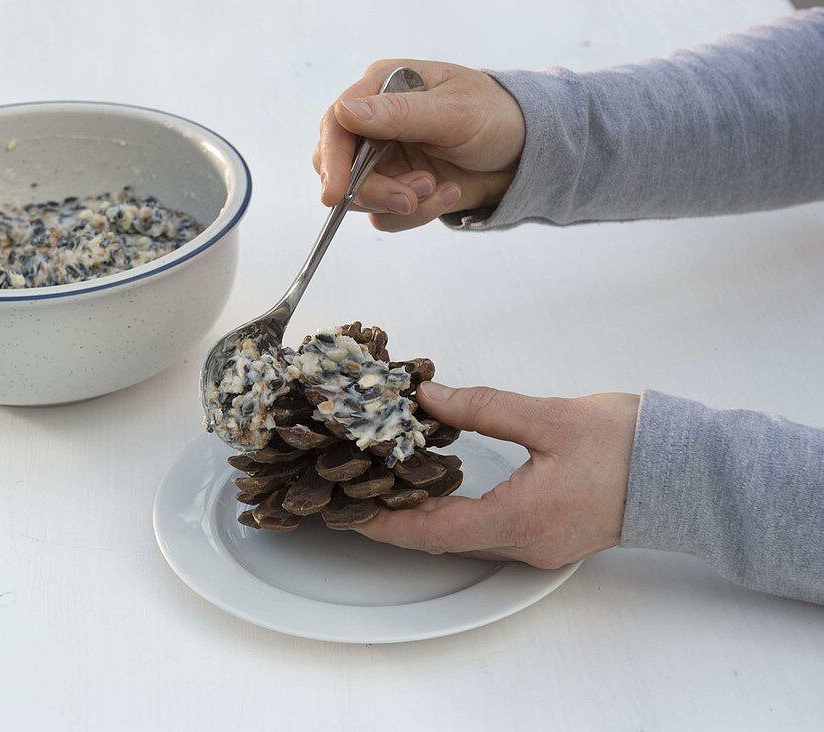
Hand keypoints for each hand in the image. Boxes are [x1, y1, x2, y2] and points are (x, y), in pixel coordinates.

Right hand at [313, 59, 524, 231]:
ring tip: (439, 187)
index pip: (337, 125)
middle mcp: (375, 124)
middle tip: (410, 199)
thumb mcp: (453, 111)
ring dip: (402, 203)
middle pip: (339, 167)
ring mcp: (384, 159)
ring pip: (362, 198)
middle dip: (374, 190)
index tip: (337, 194)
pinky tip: (447, 193)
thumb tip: (345, 112)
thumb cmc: (495, 114)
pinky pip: (386, 216)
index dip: (332, 160)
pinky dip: (418, 214)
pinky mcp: (397, 188)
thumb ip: (399, 113)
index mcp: (381, 88)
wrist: (524, 152)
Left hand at [356, 383, 638, 568]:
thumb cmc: (629, 445)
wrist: (688, 471)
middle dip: (397, 521)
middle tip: (357, 495)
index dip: (387, 523)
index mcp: (521, 519)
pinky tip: (441, 493)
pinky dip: (456, 517)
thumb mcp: (551, 417)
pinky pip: (490, 534)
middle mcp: (526, 544)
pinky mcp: (551, 537)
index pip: (434, 531)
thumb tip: (428, 396)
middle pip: (444, 541)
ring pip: (466, 540)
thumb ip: (483, 408)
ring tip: (388, 490)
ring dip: (425, 520)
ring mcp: (540, 546)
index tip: (350, 512)